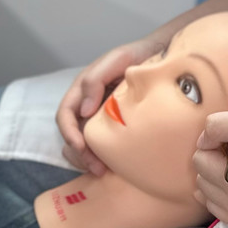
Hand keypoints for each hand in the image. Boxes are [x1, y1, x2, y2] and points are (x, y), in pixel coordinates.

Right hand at [57, 38, 162, 174]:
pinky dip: (106, 157)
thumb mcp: (115, 60)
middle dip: (80, 155)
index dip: (69, 133)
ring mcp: (102, 119)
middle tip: (97, 168)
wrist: (161, 56)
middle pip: (73, 136)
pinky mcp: (117, 128)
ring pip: (86, 145)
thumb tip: (84, 111)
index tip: (81, 147)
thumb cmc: (135, 56)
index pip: (65, 115)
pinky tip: (117, 166)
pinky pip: (105, 145)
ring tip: (104, 172)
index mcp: (82, 92)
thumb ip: (95, 80)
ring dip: (90, 160)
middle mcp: (88, 108)